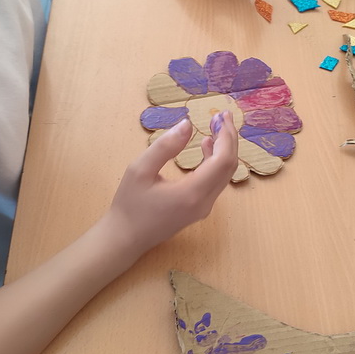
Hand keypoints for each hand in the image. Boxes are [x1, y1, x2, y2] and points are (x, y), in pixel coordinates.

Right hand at [106, 111, 238, 256]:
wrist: (125, 238)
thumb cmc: (129, 205)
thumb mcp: (140, 170)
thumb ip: (165, 146)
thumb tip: (188, 124)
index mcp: (192, 193)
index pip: (222, 160)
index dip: (226, 136)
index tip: (221, 115)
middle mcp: (204, 202)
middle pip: (229, 167)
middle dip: (229, 139)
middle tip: (222, 116)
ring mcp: (204, 208)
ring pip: (224, 174)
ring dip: (223, 149)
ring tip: (216, 126)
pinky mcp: (199, 209)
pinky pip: (215, 181)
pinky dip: (215, 161)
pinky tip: (206, 146)